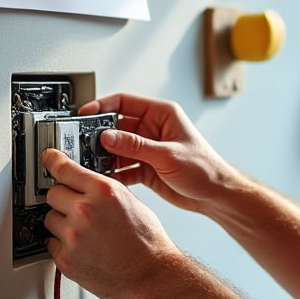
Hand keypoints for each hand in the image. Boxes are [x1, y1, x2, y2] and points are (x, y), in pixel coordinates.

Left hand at [42, 148, 179, 298]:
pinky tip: (83, 249)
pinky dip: (63, 246)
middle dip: (63, 199)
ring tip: (85, 233)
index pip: (64, 169)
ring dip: (62, 223)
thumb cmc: (147, 243)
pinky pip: (52, 244)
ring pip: (50, 219)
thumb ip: (104, 190)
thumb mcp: (130, 202)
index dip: (53, 162)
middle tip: (77, 209)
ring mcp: (73, 237)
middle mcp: (85, 211)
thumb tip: (85, 182)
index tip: (48, 159)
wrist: (152, 276)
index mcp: (103, 192)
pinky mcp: (66, 260)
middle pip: (53, 193)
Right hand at [78, 93, 241, 214]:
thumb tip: (108, 136)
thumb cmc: (205, 169)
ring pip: (117, 149)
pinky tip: (106, 179)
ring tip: (92, 164)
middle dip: (100, 136)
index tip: (84, 113)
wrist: (216, 196)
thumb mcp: (168, 154)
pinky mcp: (145, 168)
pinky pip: (123, 167)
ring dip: (105, 157)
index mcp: (161, 115)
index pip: (124, 102)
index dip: (102, 106)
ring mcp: (147, 150)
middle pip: (117, 127)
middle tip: (83, 144)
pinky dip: (113, 173)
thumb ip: (136, 146)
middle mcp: (152, 130)